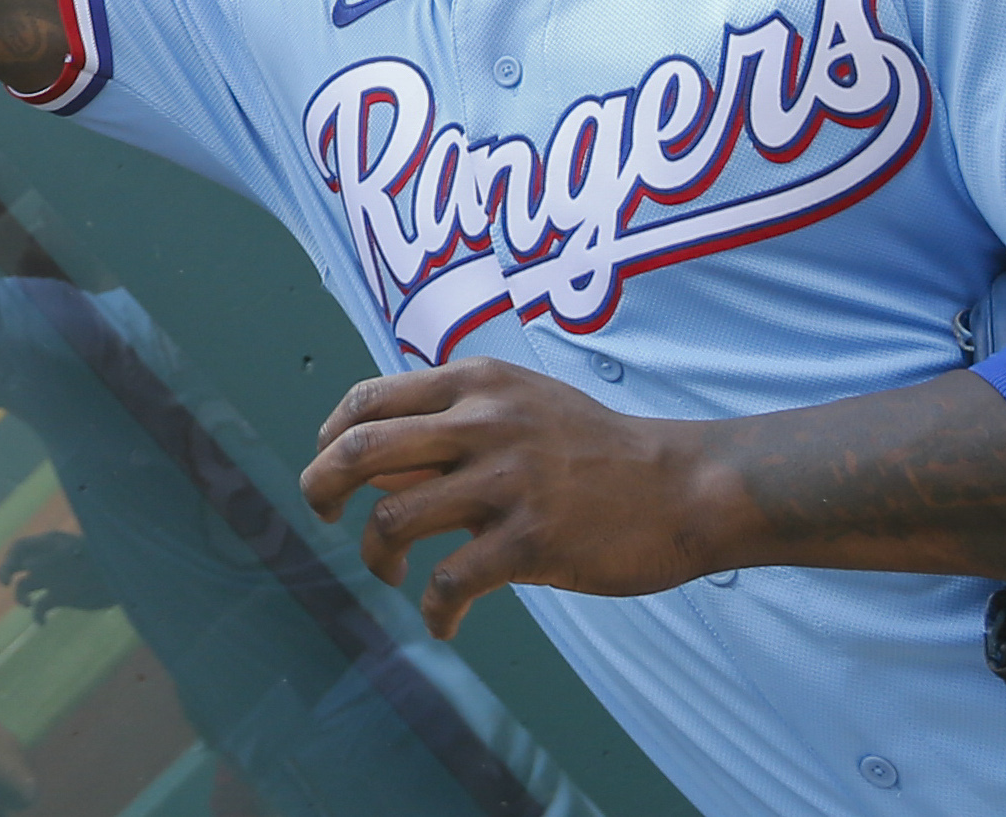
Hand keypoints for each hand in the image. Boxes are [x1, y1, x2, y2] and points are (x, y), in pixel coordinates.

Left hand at [299, 358, 718, 633]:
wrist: (685, 485)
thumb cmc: (599, 449)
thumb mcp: (526, 404)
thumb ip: (458, 420)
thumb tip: (379, 460)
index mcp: (478, 384)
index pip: (369, 398)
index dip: (330, 435)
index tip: (327, 465)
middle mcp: (483, 424)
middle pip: (359, 450)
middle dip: (320, 487)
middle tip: (319, 514)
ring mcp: (505, 483)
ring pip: (392, 520)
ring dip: (375, 557)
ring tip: (392, 574)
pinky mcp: (529, 542)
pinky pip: (449, 582)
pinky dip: (434, 609)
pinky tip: (443, 621)